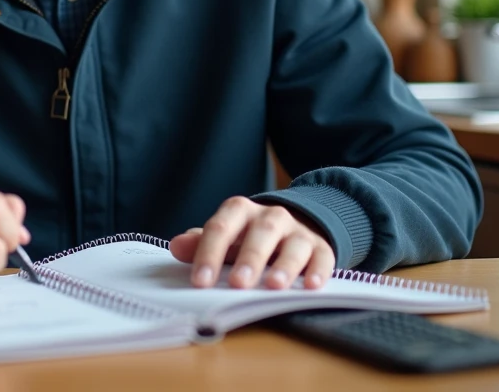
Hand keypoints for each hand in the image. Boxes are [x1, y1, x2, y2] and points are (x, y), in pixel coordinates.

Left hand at [169, 197, 334, 290]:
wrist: (294, 225)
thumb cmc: (249, 236)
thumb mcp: (225, 236)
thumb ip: (200, 243)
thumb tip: (176, 246)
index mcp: (239, 211)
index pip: (221, 228)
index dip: (209, 254)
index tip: (200, 281)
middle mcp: (270, 216)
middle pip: (259, 233)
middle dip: (249, 259)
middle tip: (238, 284)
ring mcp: (298, 231)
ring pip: (293, 245)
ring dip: (284, 266)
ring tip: (274, 286)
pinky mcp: (321, 246)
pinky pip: (322, 257)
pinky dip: (318, 271)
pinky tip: (312, 286)